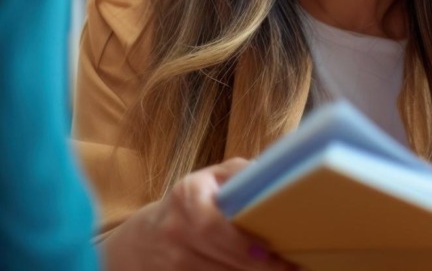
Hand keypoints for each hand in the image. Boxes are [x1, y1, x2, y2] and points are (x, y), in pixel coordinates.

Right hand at [101, 158, 295, 269]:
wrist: (143, 240)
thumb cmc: (189, 205)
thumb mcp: (208, 179)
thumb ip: (238, 173)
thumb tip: (271, 171)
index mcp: (187, 198)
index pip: (212, 226)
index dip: (242, 244)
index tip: (270, 251)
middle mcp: (175, 231)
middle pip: (221, 259)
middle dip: (257, 267)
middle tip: (287, 268)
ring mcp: (172, 262)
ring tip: (278, 270)